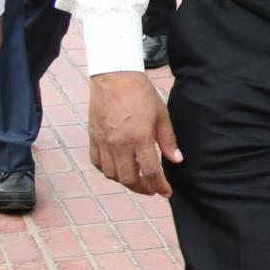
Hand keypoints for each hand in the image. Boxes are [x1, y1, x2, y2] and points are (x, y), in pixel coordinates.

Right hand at [88, 71, 180, 195]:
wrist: (115, 76)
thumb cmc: (141, 93)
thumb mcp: (161, 115)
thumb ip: (168, 141)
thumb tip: (176, 160)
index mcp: (140, 138)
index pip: (151, 172)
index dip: (160, 186)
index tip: (166, 192)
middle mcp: (119, 144)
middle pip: (129, 179)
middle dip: (142, 189)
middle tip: (152, 189)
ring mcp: (104, 142)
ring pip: (111, 174)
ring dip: (125, 182)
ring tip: (136, 179)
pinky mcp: (93, 138)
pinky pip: (97, 163)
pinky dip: (107, 171)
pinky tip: (117, 169)